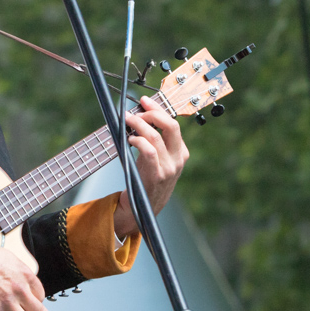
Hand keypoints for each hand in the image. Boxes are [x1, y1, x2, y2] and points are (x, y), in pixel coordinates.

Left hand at [114, 95, 188, 239]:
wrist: (143, 209)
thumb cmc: (145, 180)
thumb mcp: (154, 159)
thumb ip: (152, 140)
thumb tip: (138, 116)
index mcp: (181, 152)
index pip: (173, 124)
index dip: (158, 110)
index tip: (144, 102)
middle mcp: (178, 159)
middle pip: (171, 126)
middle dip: (153, 113)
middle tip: (138, 108)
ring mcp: (169, 168)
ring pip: (157, 136)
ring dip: (139, 124)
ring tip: (128, 120)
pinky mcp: (157, 175)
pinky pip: (149, 151)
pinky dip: (139, 141)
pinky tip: (130, 138)